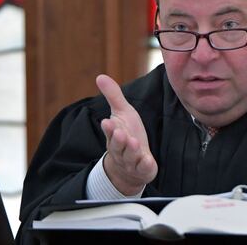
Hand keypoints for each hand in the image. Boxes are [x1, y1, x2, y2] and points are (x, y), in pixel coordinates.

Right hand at [96, 74, 157, 195]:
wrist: (130, 166)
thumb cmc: (127, 135)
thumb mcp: (122, 113)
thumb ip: (113, 96)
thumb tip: (99, 76)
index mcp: (114, 135)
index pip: (110, 132)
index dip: (109, 129)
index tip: (107, 122)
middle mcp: (120, 150)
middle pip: (117, 146)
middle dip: (118, 140)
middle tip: (120, 132)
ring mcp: (131, 161)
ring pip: (129, 157)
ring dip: (131, 150)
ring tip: (133, 142)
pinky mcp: (143, 169)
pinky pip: (143, 169)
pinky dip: (144, 165)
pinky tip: (147, 161)